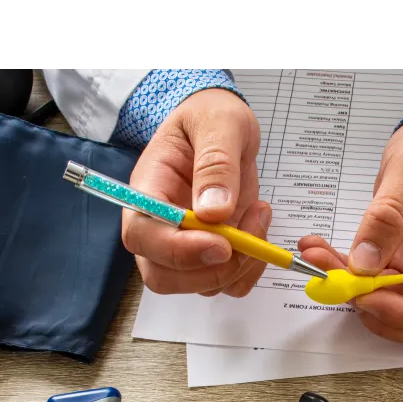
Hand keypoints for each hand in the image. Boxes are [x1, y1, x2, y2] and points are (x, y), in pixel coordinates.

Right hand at [121, 89, 271, 296]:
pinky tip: (260, 230)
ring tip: (258, 215)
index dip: (178, 250)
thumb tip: (214, 211)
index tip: (221, 243)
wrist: (221, 125)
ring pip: (199, 285)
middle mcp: (159, 225)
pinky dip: (250, 270)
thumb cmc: (210, 116)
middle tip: (248, 236)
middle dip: (211, 270)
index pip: (142, 236)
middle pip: (163, 276)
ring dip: (239, 266)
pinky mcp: (214, 252)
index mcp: (148, 189)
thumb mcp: (219, 123)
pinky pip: (227, 283)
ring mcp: (186, 243)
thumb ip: (216, 162)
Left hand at [299, 114, 402, 344]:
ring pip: (389, 302)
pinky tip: (319, 251)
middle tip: (336, 283)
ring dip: (351, 290)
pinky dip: (345, 272)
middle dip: (375, 309)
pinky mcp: (402, 259)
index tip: (364, 298)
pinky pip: (373, 280)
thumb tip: (363, 263)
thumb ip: (388, 217)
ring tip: (316, 258)